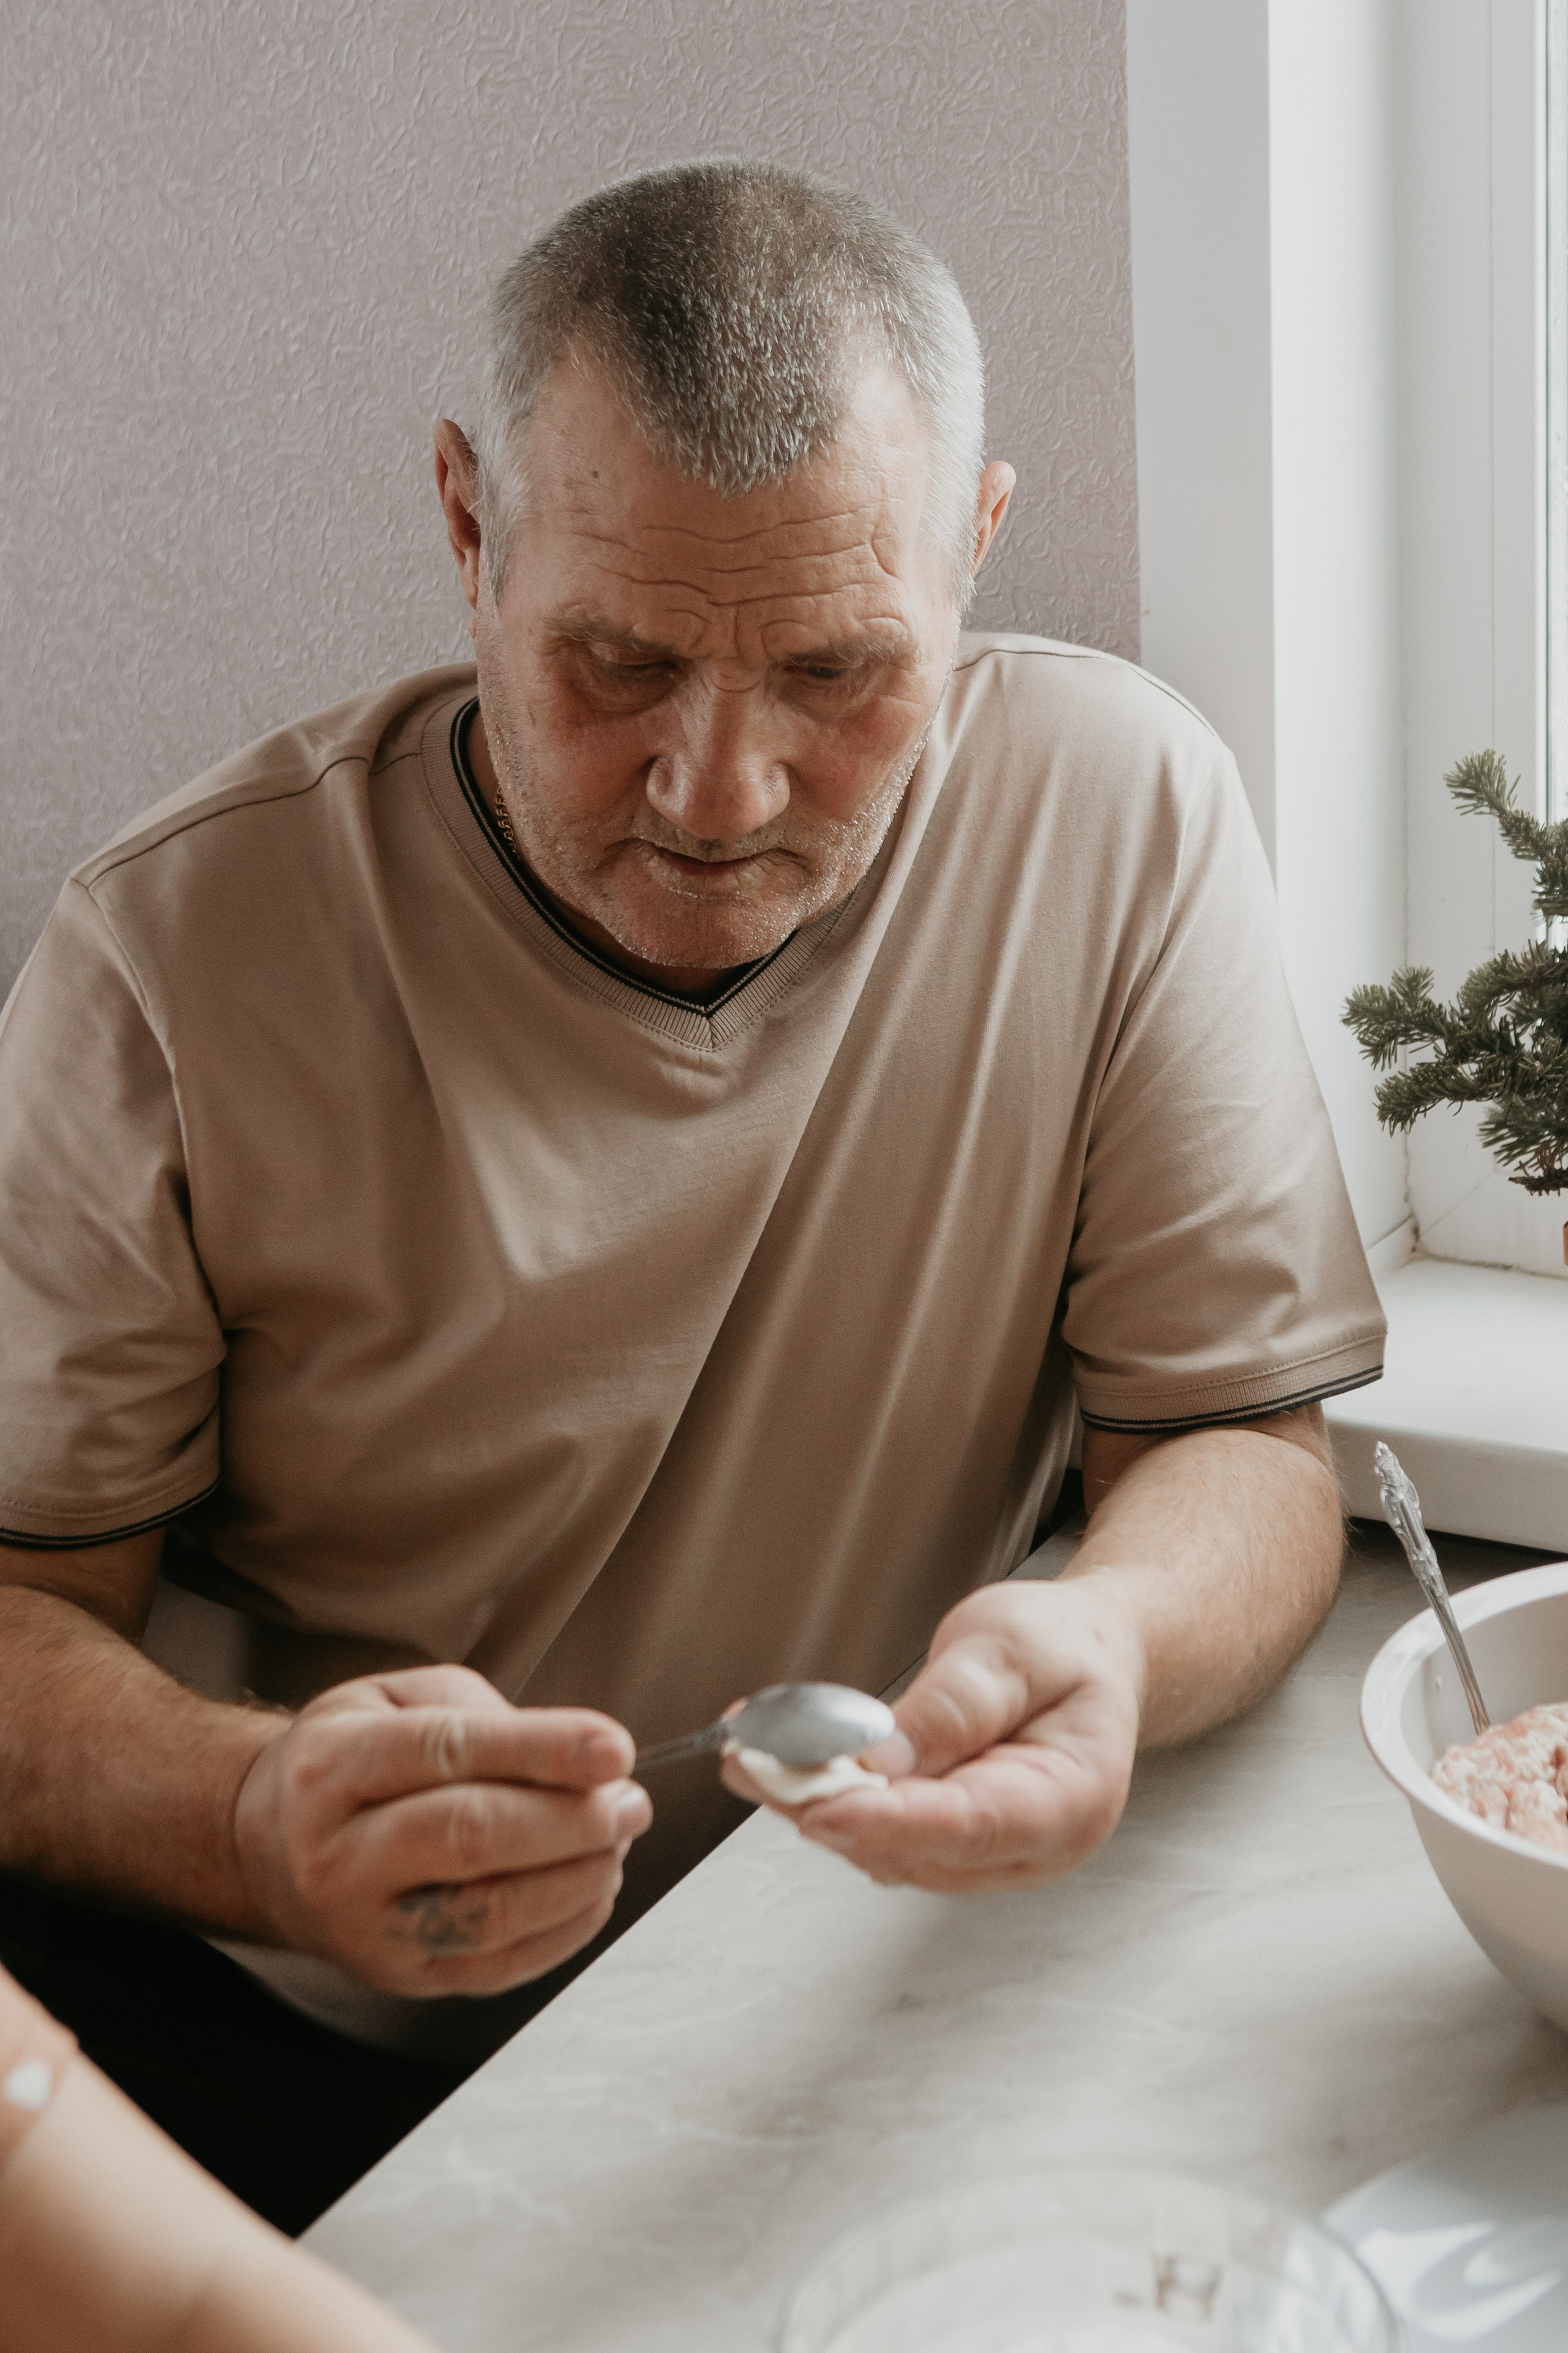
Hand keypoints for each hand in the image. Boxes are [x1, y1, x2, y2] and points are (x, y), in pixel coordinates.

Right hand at [232, 1667, 650, 1994]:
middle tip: (631, 1801)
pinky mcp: (405, 1979)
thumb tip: (576, 1758)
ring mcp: (368, 1929)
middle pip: (470, 1836)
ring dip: (580, 1875)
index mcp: (333, 1765)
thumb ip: (481, 1714)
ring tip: (618, 1838)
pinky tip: (595, 1883)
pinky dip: (568, 1926)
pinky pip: (503, 1965)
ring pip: (492, 1912)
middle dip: (571, 1820)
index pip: (446, 1752)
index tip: (615, 1749)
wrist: (269, 1849)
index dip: (540, 1749)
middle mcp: (339, 1854)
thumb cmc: (352, 1760)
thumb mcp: (395, 1699)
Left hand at [721, 1579, 1141, 1891]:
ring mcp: (988, 1857)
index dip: (889, 1821)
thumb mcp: (1014, 1648)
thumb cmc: (1064, 1650)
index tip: (818, 1808)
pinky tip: (781, 1761)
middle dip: (829, 1807)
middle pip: (917, 1846)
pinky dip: (828, 1798)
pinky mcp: (948, 1845)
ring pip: (887, 1848)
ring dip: (814, 1803)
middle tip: (752, 1759)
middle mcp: (1030, 1847)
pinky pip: (881, 1833)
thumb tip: (883, 1760)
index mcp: (1070, 1799)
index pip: (971, 1824)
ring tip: (749, 1753)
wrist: (1089, 1659)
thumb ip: (955, 1705)